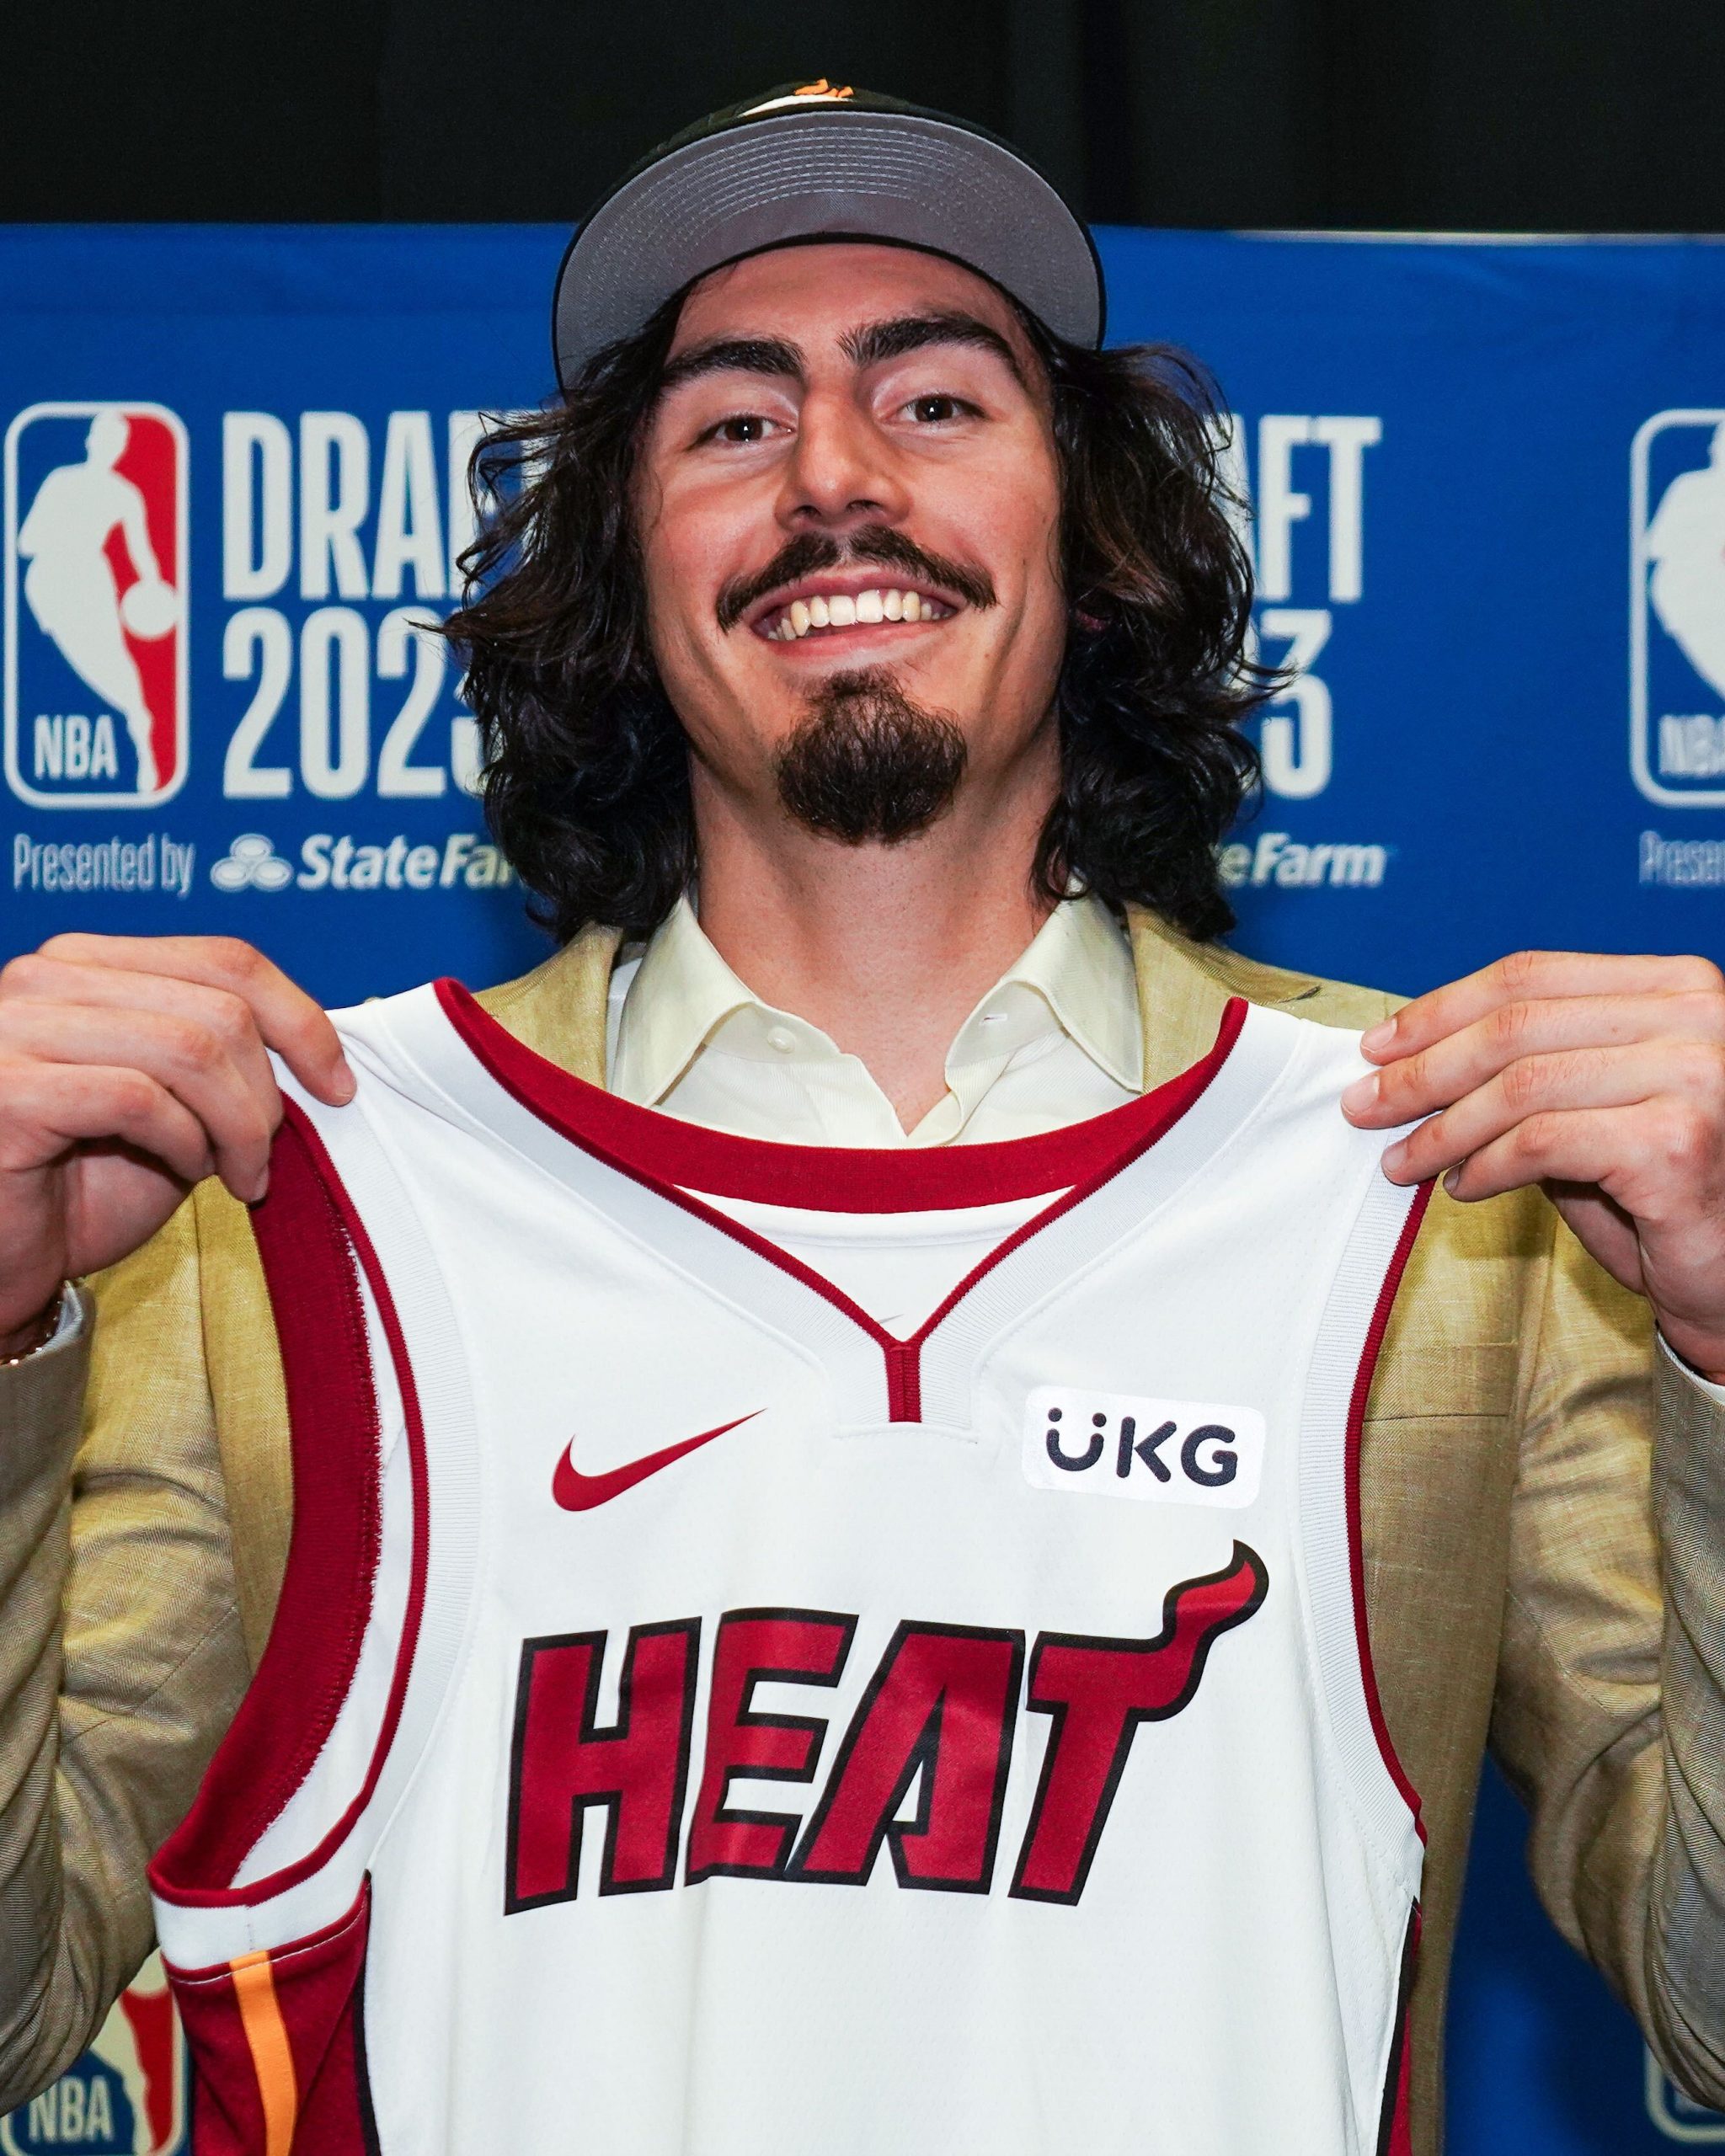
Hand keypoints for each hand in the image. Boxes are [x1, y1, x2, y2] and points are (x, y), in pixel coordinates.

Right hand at [0, 935, 352, 1353]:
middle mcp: (44, 978)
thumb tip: (316, 1047)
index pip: (225, 958)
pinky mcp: (6, 1089)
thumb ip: (222, 1062)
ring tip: (237, 1174)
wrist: (2, 1262)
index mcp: (87, 965)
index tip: (337, 1086)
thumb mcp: (175, 1112)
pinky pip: (139, 1098)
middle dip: (265, 1093)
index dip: (301, 1020)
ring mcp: (16, 1028)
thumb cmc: (81, 1190)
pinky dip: (185, 1142)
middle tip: (262, 1158)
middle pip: (218, 1006)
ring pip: (190, 1048)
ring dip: (237, 1125)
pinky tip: (183, 1171)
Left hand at [1340, 950, 1724, 1381]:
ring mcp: (1696, 1075)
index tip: (1379, 1046)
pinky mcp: (1678, 1142)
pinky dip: (1487, 1165)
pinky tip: (1464, 1186)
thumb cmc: (1665, 1190)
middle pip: (1517, 1026)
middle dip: (1423, 1070)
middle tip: (1366, 1106)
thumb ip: (1528, 1071)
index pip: (1531, 976)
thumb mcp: (1594, 1107)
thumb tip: (1411, 1060)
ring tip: (1405, 1161)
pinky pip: (1542, 1142)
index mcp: (1676, 985)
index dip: (1442, 1009)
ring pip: (1521, 1085)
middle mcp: (1696, 1015)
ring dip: (1444, 1128)